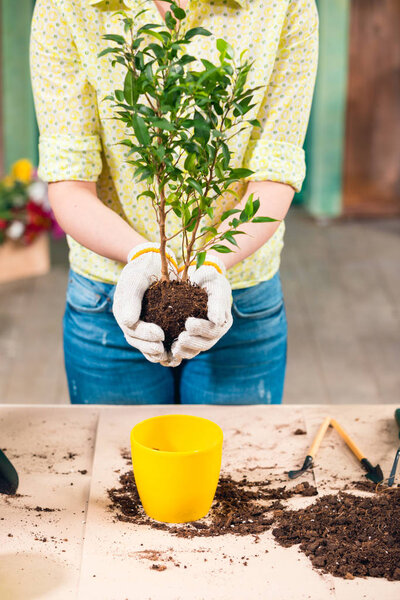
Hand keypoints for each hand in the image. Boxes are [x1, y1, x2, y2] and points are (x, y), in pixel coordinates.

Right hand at [113, 242, 177, 362]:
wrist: (152, 261)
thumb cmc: (143, 267)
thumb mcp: (137, 278)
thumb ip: (132, 298)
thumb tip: (128, 322)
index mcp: (122, 309)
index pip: (131, 328)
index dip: (144, 334)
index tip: (160, 335)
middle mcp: (129, 319)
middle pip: (136, 340)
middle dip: (149, 348)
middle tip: (163, 350)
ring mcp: (139, 322)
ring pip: (143, 344)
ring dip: (154, 353)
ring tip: (169, 357)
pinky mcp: (151, 324)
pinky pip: (153, 341)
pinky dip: (162, 349)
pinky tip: (174, 354)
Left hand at [165, 254, 232, 364]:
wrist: (201, 281)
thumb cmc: (208, 279)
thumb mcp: (213, 283)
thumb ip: (216, 301)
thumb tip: (217, 321)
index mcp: (224, 319)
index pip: (215, 328)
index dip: (202, 328)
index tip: (188, 323)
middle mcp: (218, 330)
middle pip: (208, 342)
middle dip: (194, 342)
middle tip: (180, 338)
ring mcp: (207, 337)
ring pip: (199, 349)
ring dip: (187, 350)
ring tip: (175, 347)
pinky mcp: (196, 339)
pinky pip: (191, 350)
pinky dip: (182, 352)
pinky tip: (171, 350)